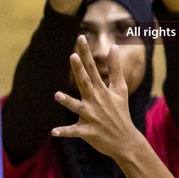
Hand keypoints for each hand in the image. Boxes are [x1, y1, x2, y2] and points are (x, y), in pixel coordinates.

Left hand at [53, 37, 146, 161]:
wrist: (125, 140)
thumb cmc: (121, 112)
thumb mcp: (120, 89)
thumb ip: (115, 68)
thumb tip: (114, 47)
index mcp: (102, 90)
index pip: (93, 68)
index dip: (86, 53)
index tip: (81, 37)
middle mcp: (96, 101)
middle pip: (85, 83)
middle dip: (79, 70)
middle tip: (72, 56)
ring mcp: (91, 117)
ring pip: (77, 107)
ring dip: (67, 102)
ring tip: (57, 95)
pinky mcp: (88, 131)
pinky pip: (74, 132)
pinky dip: (64, 132)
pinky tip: (53, 132)